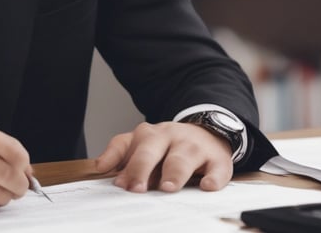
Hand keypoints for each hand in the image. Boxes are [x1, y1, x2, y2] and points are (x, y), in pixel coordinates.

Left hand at [94, 121, 232, 192]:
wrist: (208, 131)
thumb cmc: (170, 145)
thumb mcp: (143, 144)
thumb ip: (121, 155)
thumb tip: (102, 168)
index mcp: (148, 134)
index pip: (130, 145)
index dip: (122, 163)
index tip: (119, 184)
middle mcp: (169, 136)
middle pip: (152, 149)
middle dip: (142, 168)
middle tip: (137, 188)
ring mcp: (193, 146)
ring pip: (183, 157)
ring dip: (174, 172)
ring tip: (168, 187)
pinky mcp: (218, 159)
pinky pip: (217, 169)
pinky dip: (213, 178)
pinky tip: (207, 186)